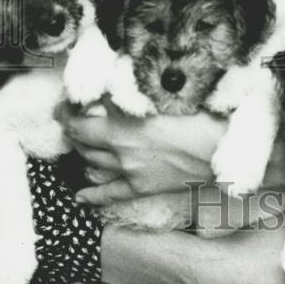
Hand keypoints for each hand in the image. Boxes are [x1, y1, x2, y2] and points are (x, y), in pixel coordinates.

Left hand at [59, 99, 221, 197]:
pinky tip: (80, 195)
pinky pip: (110, 194)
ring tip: (80, 144)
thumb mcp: (162, 98)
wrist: (220, 150)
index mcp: (123, 128)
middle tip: (72, 118)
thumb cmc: (198, 118)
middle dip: (73, 129)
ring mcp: (129, 172)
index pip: (78, 121)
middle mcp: (121, 152)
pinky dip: (92, 194)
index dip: (65, 112)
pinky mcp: (142, 188)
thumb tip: (112, 88)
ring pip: (92, 164)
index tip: (64, 103)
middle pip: (82, 142)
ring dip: (82, 153)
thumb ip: (133, 95)